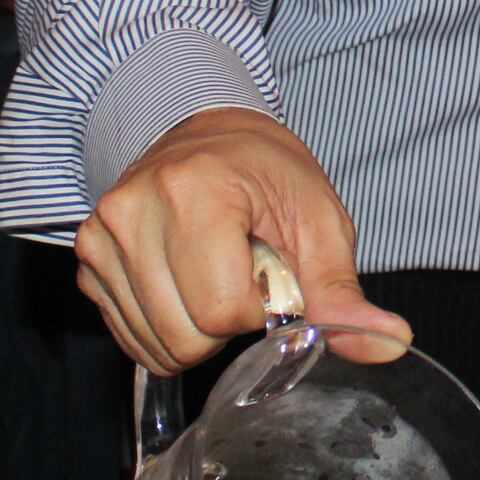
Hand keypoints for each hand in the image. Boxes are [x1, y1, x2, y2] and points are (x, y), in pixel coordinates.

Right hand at [73, 105, 411, 375]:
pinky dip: (168, 327)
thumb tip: (391, 345)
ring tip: (214, 270)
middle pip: (184, 336)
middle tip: (242, 270)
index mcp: (191, 190)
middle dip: (227, 323)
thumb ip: (342, 292)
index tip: (270, 270)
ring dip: (197, 328)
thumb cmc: (266, 171)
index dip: (260, 308)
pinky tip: (186, 282)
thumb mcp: (318, 220)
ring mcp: (101, 239)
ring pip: (156, 347)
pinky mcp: (87, 262)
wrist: (206, 132)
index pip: (222, 310)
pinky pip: (132, 339)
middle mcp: (132, 212)